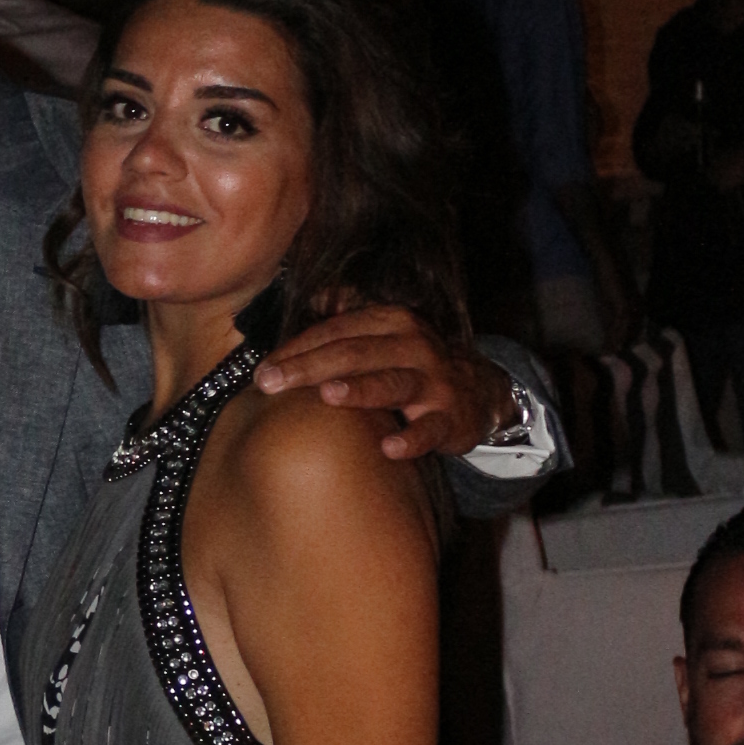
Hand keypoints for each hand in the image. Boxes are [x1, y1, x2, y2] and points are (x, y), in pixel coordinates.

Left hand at [254, 306, 514, 463]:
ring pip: (393, 383)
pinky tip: (389, 448)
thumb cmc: (413, 364)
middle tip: (271, 383)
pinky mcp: (451, 418)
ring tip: (327, 395)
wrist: (480, 391)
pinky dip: (412, 438)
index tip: (263, 368)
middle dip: (310, 366)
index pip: (338, 331)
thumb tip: (311, 297)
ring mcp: (434, 382)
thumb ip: (347, 318)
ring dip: (361, 390)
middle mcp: (413, 346)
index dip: (298, 348)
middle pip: (356, 353)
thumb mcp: (385, 335)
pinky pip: (430, 429)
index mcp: (391, 322)